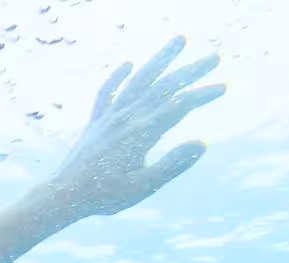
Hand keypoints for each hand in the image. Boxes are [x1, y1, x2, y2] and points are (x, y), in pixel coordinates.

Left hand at [48, 36, 225, 216]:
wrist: (65, 195)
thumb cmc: (107, 195)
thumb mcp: (145, 186)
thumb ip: (173, 164)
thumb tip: (202, 143)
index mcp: (142, 133)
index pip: (179, 106)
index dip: (202, 94)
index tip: (223, 86)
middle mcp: (127, 118)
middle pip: (164, 86)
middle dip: (191, 70)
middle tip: (215, 56)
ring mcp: (110, 117)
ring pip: (138, 80)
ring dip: (160, 59)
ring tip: (179, 40)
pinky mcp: (95, 122)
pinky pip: (106, 92)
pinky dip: (117, 76)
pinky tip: (128, 64)